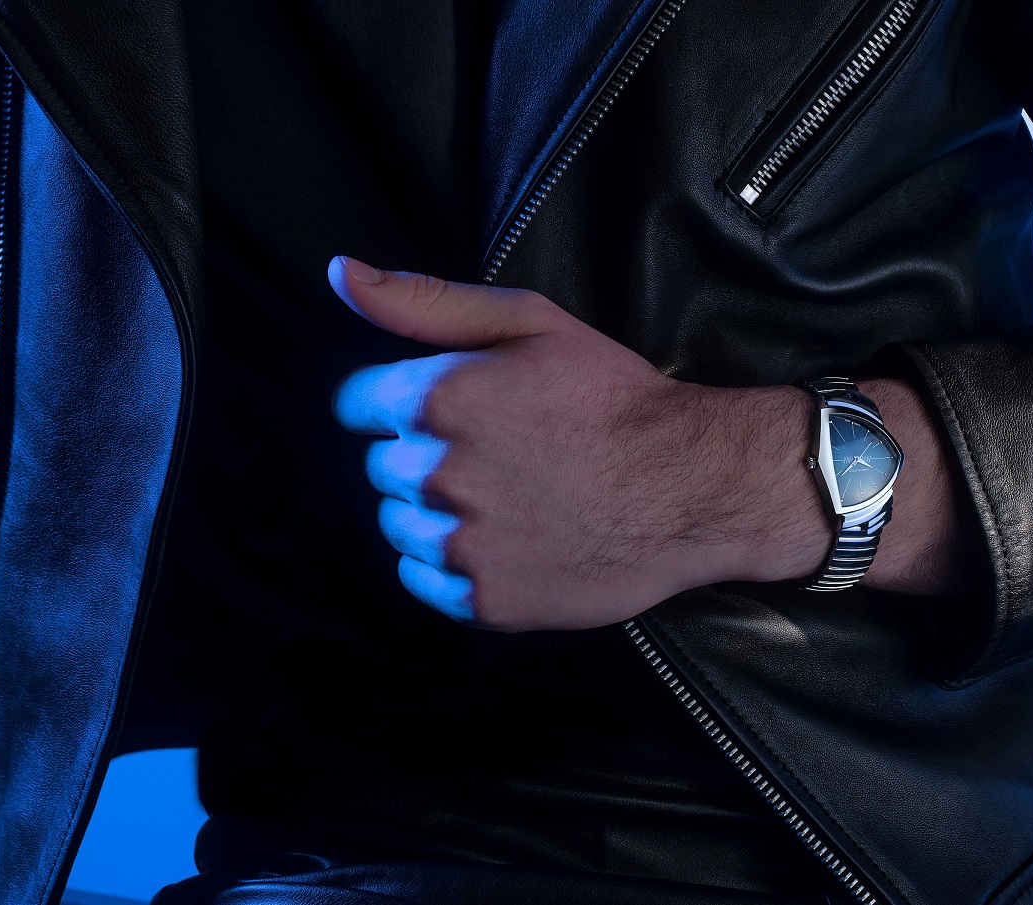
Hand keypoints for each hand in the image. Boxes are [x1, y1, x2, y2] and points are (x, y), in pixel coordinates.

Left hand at [329, 256, 763, 630]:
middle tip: (498, 453)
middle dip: (424, 456)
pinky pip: (423, 580)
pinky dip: (452, 565)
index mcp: (435, 399)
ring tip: (506, 497)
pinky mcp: (482, 599)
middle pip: (382, 468)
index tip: (451, 413)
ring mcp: (459, 543)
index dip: (400, 404)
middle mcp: (435, 474)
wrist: (690, 485)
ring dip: (434, 513)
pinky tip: (505, 539)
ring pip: (398, 526)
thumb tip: (342, 275)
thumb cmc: (613, 396)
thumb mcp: (528, 321)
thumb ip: (423, 301)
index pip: (357, 407)